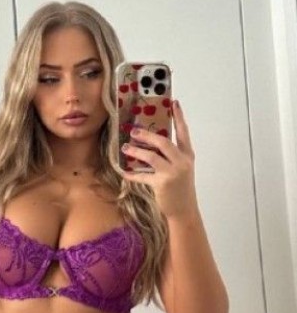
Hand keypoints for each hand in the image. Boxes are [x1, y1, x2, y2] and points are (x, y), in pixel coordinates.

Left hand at [118, 100, 197, 218]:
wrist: (184, 210)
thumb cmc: (181, 187)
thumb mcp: (181, 168)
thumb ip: (171, 155)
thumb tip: (152, 141)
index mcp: (187, 155)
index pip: (183, 132)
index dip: (179, 117)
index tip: (174, 103)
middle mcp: (182, 162)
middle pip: (163, 142)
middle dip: (147, 135)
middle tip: (134, 131)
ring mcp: (172, 173)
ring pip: (151, 156)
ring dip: (136, 151)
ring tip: (125, 148)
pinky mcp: (162, 183)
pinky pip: (143, 176)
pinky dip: (132, 174)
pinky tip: (124, 172)